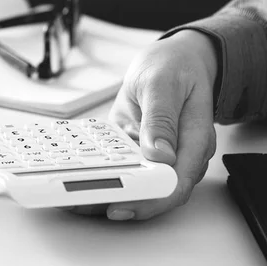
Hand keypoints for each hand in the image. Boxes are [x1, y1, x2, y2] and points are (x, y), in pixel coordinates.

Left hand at [72, 30, 218, 219]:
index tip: (119, 205)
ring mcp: (160, 156)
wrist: (173, 60)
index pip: (176, 184)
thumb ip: (160, 119)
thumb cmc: (173, 68)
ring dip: (107, 194)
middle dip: (119, 203)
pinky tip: (79, 180)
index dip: (148, 200)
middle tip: (81, 204)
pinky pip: (125, 170)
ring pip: (138, 186)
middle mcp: (181, 155)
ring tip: (72, 198)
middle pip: (155, 193)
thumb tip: (160, 155)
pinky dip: (104, 177)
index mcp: (194, 140)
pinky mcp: (140, 152)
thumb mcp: (162, 84)